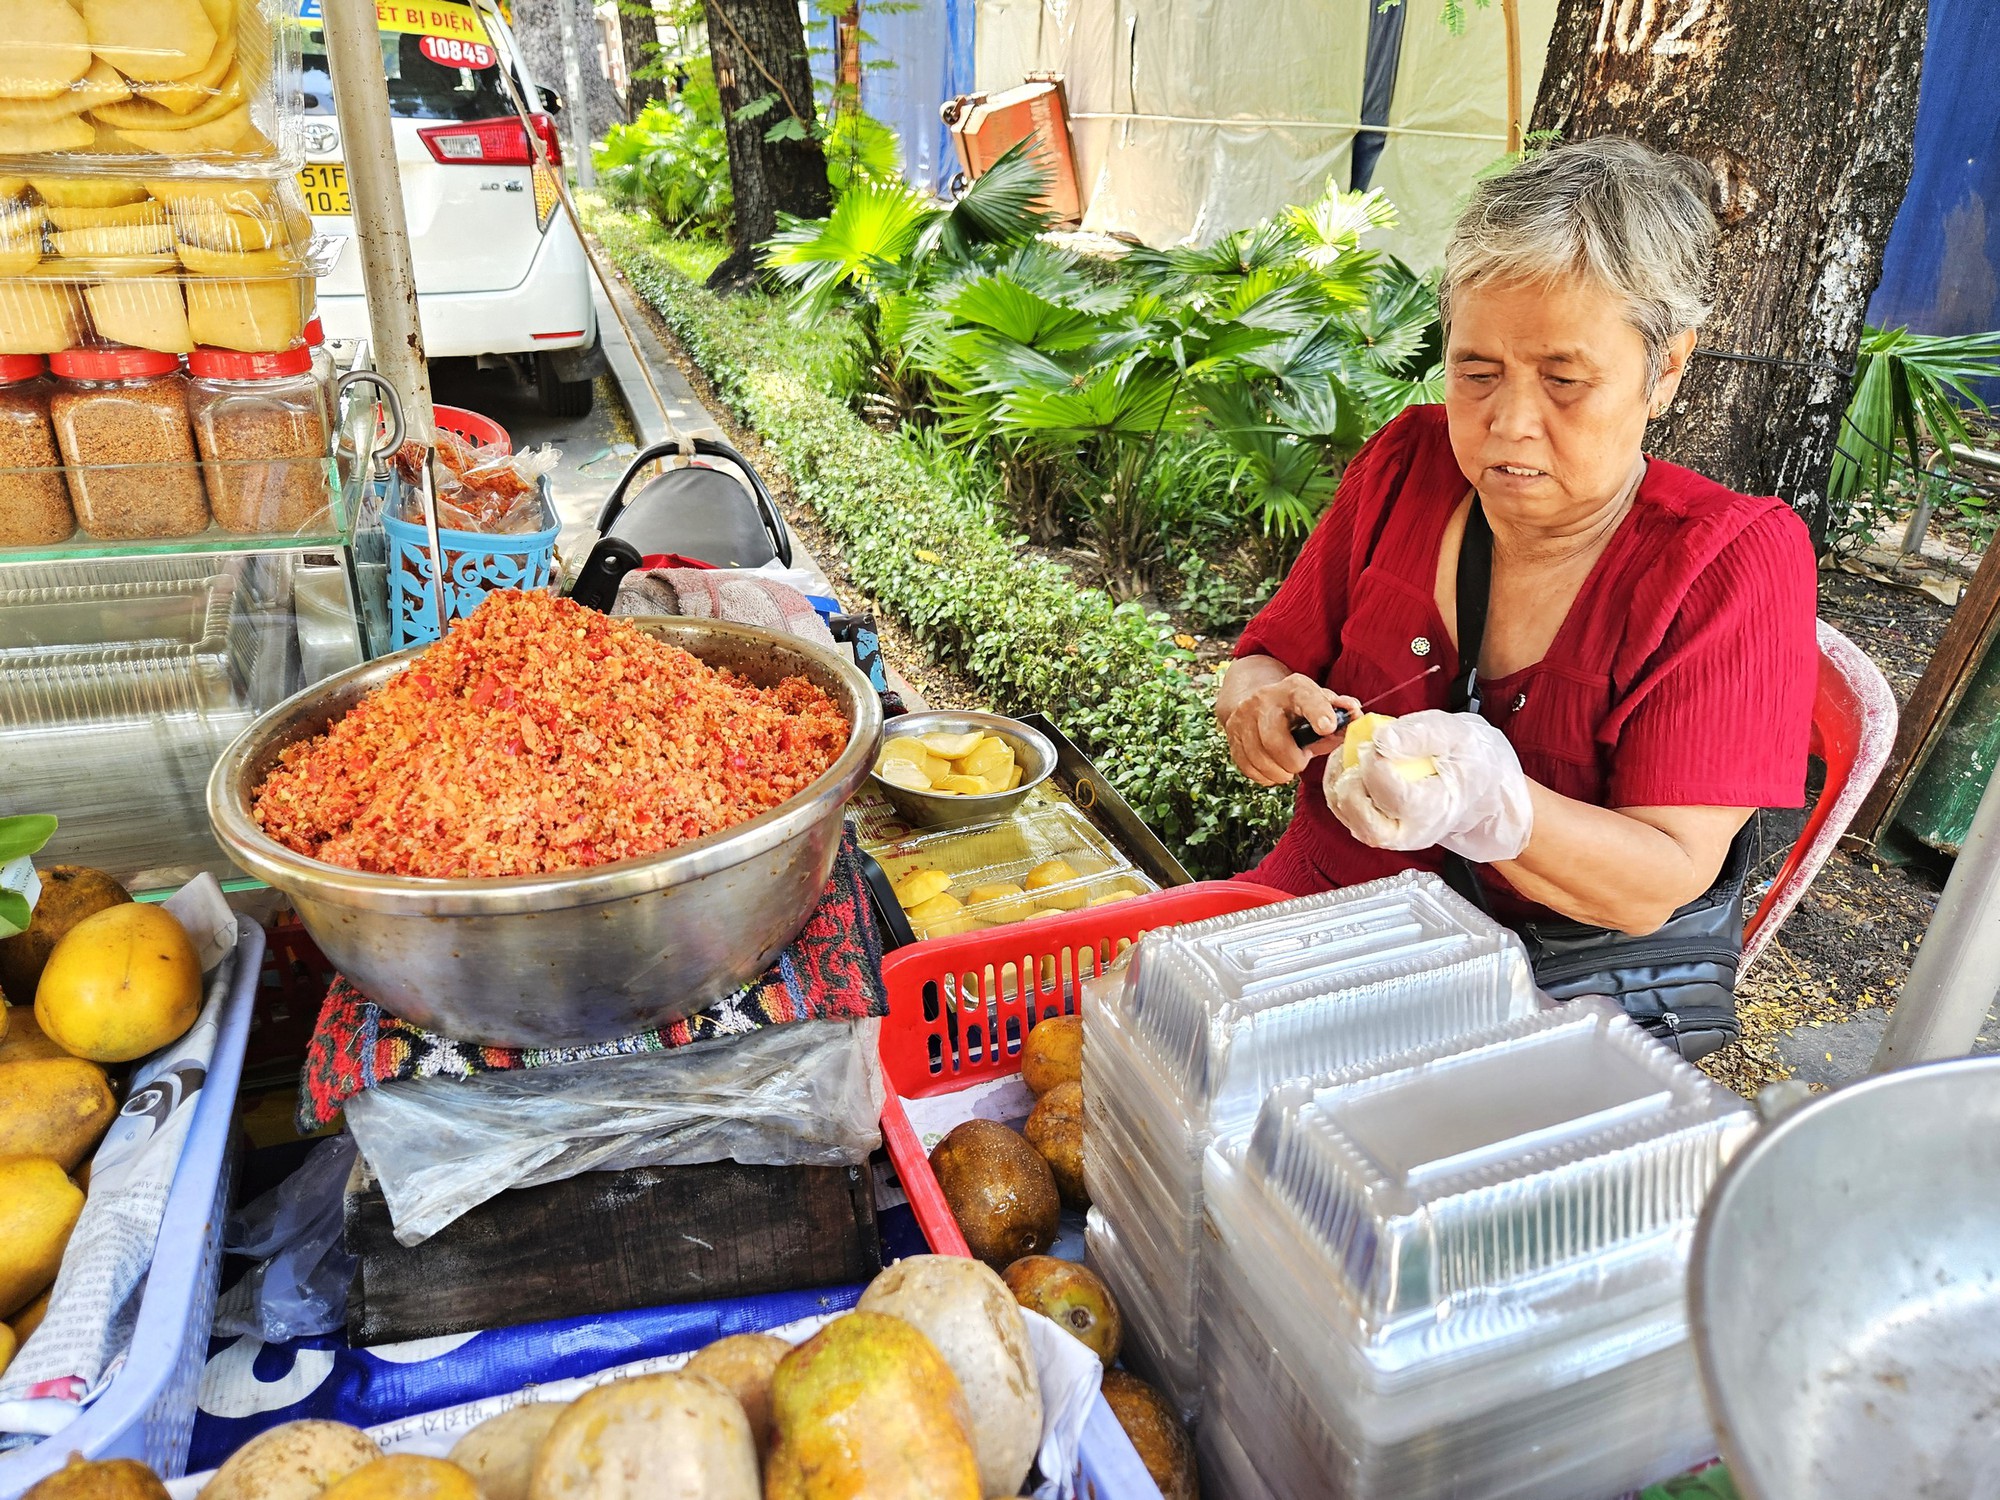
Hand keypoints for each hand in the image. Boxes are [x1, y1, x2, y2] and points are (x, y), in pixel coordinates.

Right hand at [1218, 669, 1361, 786]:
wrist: (1255, 698)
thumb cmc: (1297, 707)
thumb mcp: (1320, 702)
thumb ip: (1339, 711)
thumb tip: (1355, 715)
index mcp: (1294, 689)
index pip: (1306, 698)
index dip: (1318, 712)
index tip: (1328, 727)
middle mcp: (1264, 700)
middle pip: (1273, 739)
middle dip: (1291, 761)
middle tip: (1300, 762)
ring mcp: (1244, 717)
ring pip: (1259, 758)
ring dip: (1278, 772)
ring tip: (1287, 767)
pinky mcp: (1232, 735)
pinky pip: (1247, 766)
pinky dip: (1264, 776)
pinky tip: (1273, 769)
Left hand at [1324, 709, 1533, 860]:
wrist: (1474, 781)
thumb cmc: (1467, 758)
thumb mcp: (1454, 734)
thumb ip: (1419, 734)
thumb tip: (1381, 739)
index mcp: (1436, 810)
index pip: (1396, 798)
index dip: (1378, 766)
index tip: (1382, 741)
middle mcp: (1410, 832)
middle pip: (1367, 825)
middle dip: (1353, 785)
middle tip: (1361, 753)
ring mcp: (1390, 832)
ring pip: (1349, 818)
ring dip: (1340, 781)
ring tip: (1355, 751)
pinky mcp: (1373, 826)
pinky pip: (1343, 811)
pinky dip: (1337, 784)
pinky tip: (1351, 760)